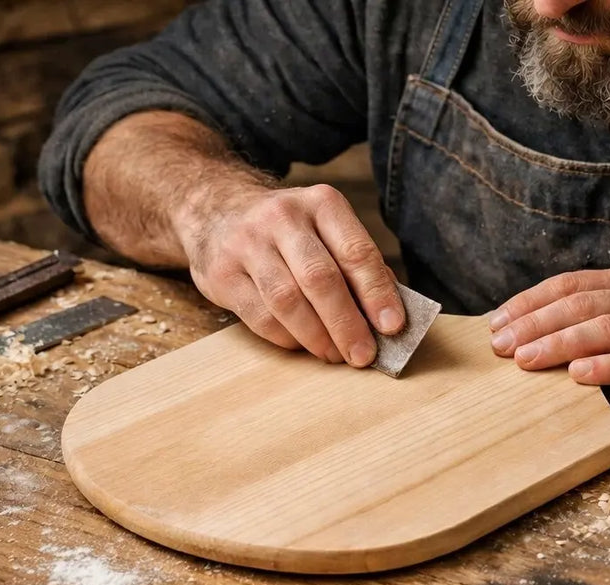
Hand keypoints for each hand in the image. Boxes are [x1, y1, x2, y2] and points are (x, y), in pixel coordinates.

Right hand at [180, 181, 404, 366]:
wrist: (217, 210)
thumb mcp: (326, 229)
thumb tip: (388, 316)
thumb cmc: (288, 231)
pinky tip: (303, 345)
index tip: (392, 327)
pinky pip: (261, 317)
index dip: (377, 293)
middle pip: (320, 278)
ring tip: (335, 355)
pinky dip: (288, 338)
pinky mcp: (222, 273)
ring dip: (317, 337)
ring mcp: (247, 243)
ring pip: (287, 300)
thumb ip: (356, 266)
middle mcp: (282, 217)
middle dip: (347, 324)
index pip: (356, 252)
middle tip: (363, 355)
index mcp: (321, 203)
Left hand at [487, 266, 609, 404]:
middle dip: (535, 324)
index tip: (496, 323)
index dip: (529, 302)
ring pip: (605, 328)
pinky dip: (608, 367)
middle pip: (581, 304)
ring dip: (560, 344)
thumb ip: (597, 317)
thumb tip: (532, 334)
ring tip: (526, 360)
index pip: (570, 284)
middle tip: (500, 346)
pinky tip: (578, 376)